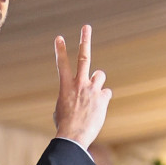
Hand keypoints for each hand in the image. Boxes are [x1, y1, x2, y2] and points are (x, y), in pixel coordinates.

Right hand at [53, 25, 111, 148]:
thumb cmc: (65, 126)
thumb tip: (81, 95)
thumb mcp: (62, 109)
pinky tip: (97, 109)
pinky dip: (103, 99)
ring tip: (93, 96)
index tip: (59, 37)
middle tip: (86, 27)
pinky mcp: (103, 97)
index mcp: (65, 87)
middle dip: (84, 41)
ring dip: (98, 82)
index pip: (62, 64)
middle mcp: (79, 84)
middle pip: (84, 57)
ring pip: (100, 75)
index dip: (60, 50)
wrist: (73, 137)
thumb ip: (71, 96)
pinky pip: (106, 93)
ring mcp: (92, 89)